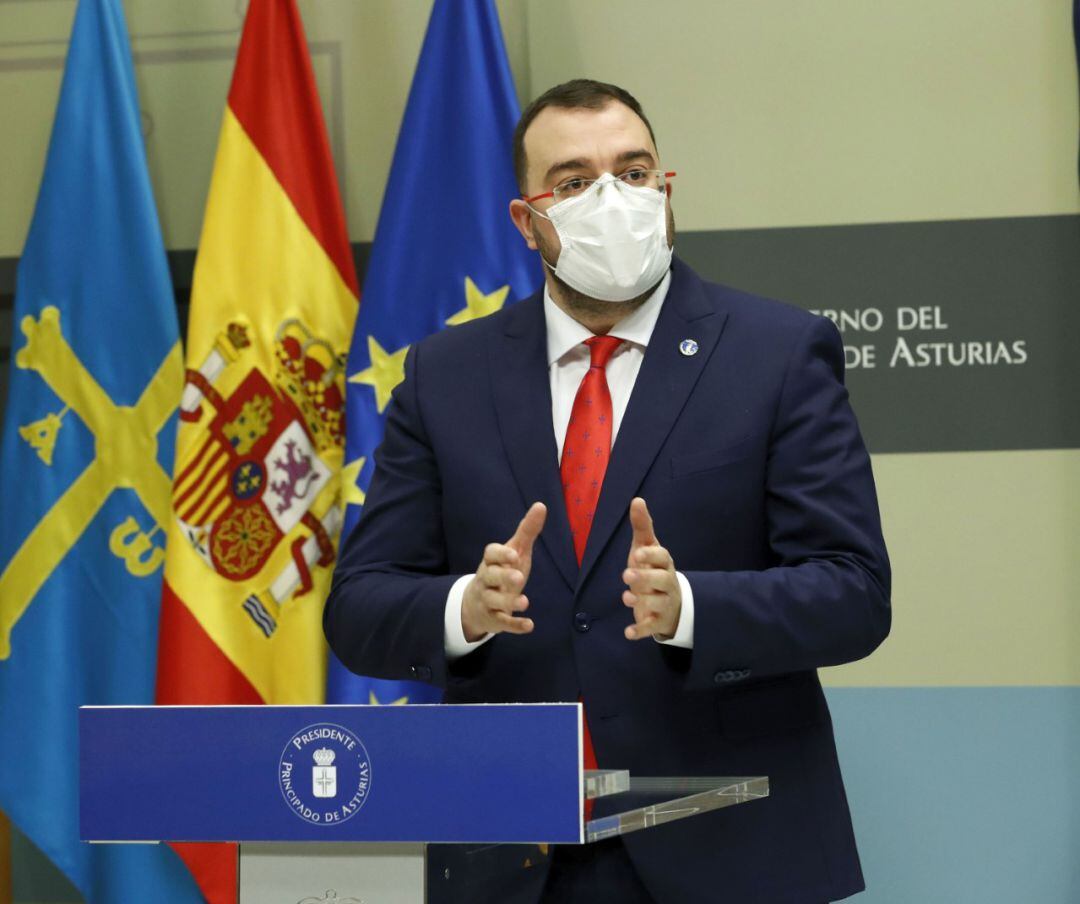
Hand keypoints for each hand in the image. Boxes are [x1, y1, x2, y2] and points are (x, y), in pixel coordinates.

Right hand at [461, 502, 545, 641]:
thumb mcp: (515, 551)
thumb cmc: (502, 571)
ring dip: (508, 602)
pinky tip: (530, 625)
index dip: (501, 554)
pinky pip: (502, 623)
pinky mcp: (493, 620)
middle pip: (490, 577)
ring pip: (494, 601)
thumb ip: (527, 531)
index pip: (490, 554)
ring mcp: (488, 601)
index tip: (514, 554)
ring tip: (524, 602)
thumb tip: (541, 505)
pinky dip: (515, 626)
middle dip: (503, 577)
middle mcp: (486, 580)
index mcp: (491, 561)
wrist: (477, 604)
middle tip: (518, 577)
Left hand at [622, 497, 681, 640]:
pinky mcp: (657, 620)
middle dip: (645, 577)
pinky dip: (640, 630)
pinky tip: (628, 633)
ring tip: (626, 597)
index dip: (651, 555)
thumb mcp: (646, 548)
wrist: (670, 603)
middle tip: (627, 574)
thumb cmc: (653, 569)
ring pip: (657, 602)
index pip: (662, 557)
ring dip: (642, 601)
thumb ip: (642, 527)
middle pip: (661, 580)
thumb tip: (637, 499)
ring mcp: (664, 602)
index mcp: (663, 563)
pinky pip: (651, 626)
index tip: (637, 553)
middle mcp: (667, 582)